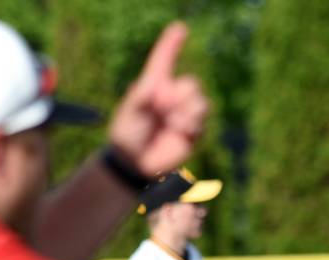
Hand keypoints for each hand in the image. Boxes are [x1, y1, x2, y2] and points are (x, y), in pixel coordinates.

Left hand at [107, 22, 208, 176]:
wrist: (135, 163)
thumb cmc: (127, 135)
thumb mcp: (129, 112)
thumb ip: (142, 96)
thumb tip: (161, 88)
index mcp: (154, 86)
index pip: (164, 61)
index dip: (172, 44)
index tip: (180, 29)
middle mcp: (171, 96)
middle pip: (191, 83)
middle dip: (180, 95)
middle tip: (163, 109)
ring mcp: (183, 113)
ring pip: (201, 101)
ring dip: (188, 110)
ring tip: (173, 122)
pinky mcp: (192, 131)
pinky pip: (201, 121)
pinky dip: (190, 124)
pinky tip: (178, 131)